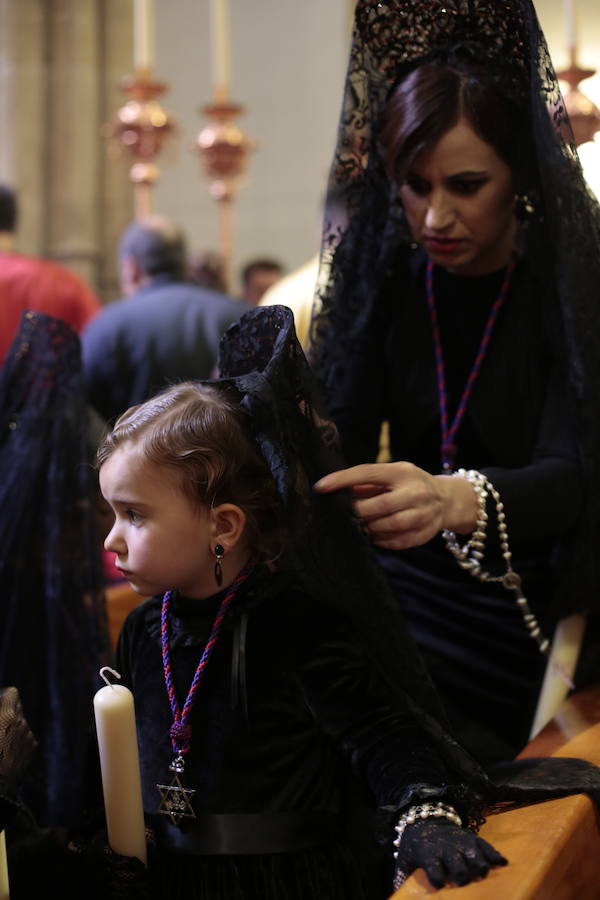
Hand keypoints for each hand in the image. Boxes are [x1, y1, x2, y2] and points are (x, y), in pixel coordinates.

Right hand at [0, 687, 36, 784]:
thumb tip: (1, 705)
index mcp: (7, 715)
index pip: (12, 693)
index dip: (3, 697)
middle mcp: (22, 722)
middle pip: (18, 707)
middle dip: (7, 712)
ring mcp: (29, 735)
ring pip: (21, 723)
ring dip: (12, 726)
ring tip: (0, 741)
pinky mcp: (32, 748)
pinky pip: (25, 737)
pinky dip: (18, 740)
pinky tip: (7, 752)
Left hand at [314, 463, 477, 549]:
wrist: (446, 500)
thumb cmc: (409, 484)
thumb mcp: (393, 474)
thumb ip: (367, 483)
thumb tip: (337, 491)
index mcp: (402, 472)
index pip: (368, 473)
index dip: (343, 480)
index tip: (321, 486)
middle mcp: (415, 492)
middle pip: (379, 506)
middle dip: (357, 512)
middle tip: (344, 515)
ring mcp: (423, 514)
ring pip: (388, 526)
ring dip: (368, 528)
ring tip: (359, 525)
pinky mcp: (424, 534)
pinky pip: (395, 542)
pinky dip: (380, 540)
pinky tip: (374, 534)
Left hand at [395, 818, 506, 888]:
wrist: (425, 821)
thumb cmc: (416, 848)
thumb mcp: (405, 861)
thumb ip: (402, 879)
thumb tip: (396, 896)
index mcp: (427, 852)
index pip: (431, 864)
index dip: (435, 874)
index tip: (439, 883)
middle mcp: (445, 846)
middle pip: (455, 859)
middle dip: (460, 871)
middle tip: (463, 882)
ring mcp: (460, 841)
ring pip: (472, 851)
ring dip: (478, 863)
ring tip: (483, 873)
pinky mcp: (472, 837)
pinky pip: (485, 844)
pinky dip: (493, 853)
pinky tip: (502, 863)